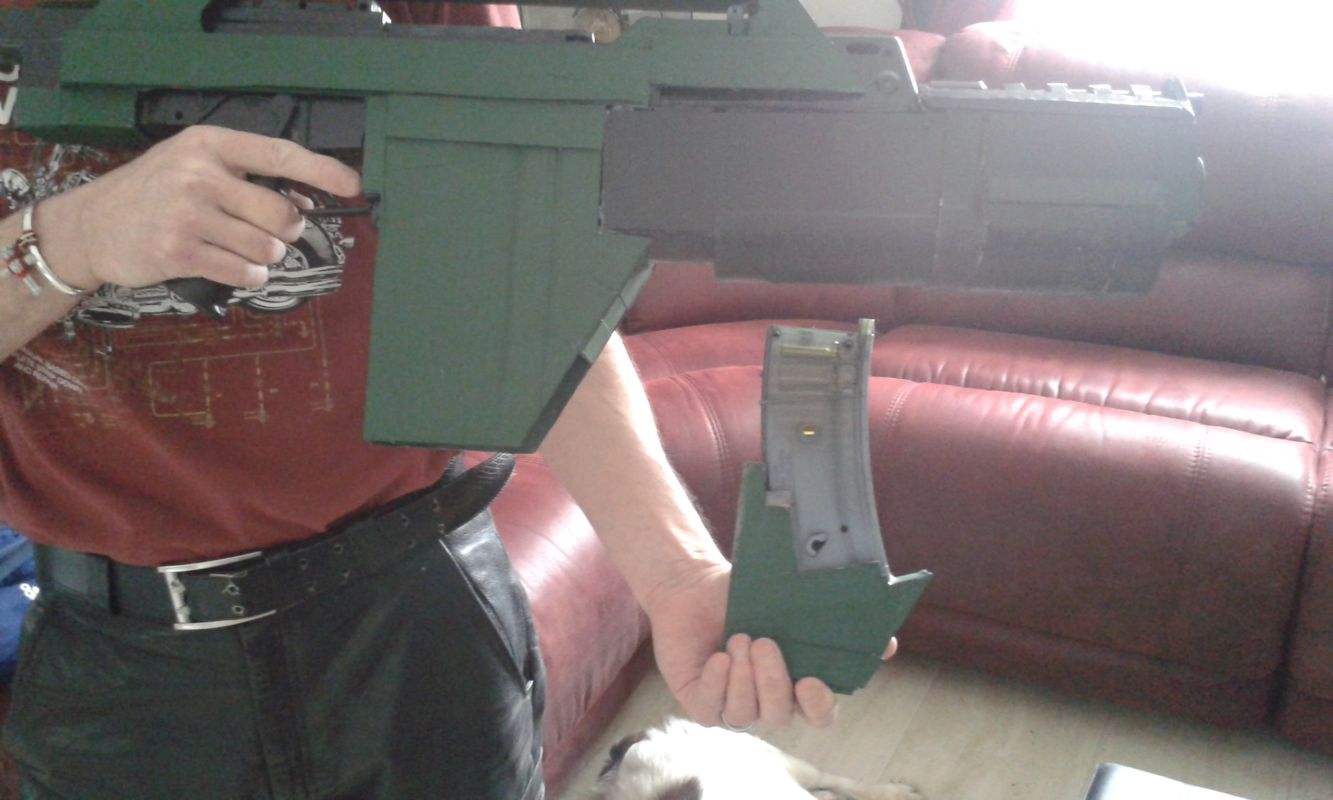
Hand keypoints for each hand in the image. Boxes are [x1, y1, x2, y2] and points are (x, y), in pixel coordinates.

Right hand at [33, 125, 360, 291]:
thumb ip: (246, 179)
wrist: (91, 225)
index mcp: (210, 144)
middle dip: (285, 231)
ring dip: (265, 257)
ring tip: (236, 249)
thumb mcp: (194, 167)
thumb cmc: (153, 194)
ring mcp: (187, 212)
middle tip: (265, 233)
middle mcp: (199, 173)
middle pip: (281, 213)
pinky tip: (230, 266)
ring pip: (267, 248)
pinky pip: (245, 272)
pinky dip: (249, 276)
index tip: (355, 185)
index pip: (279, 153)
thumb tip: (305, 206)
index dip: (323, 171)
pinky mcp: (178, 251)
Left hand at [643, 560, 898, 730]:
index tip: (812, 682)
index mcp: (796, 683)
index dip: (819, 706)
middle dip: (772, 681)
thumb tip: (888, 645)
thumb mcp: (795, 604)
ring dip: (743, 676)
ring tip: (738, 638)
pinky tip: (718, 657)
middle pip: (780, 715)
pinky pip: (713, 710)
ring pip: (745, 713)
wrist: (695, 586)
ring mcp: (733, 704)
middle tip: (764, 642)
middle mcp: (767, 700)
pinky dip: (717, 683)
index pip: (819, 714)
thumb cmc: (746, 596)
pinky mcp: (701, 703)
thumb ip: (838, 622)